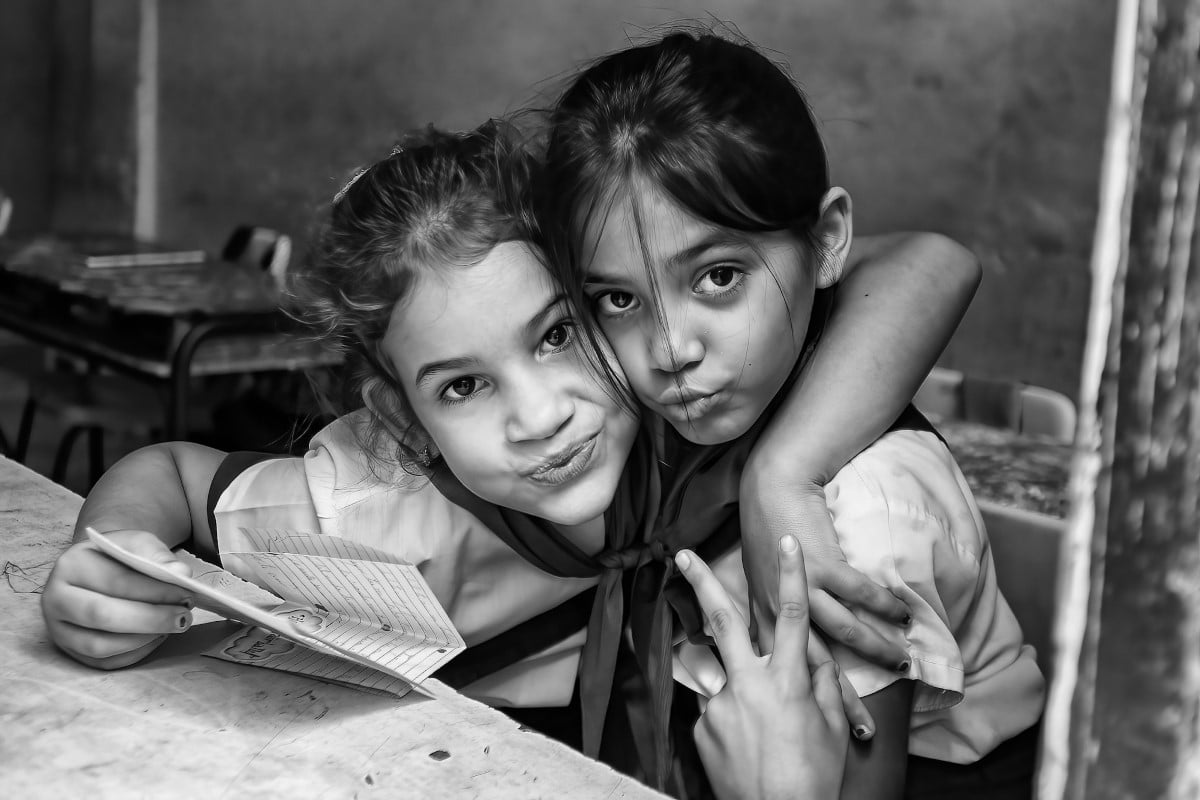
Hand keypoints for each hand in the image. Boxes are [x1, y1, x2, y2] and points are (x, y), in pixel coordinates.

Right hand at [42, 530, 193, 668]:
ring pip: (100, 645)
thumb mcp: (136, 543)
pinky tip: (156, 637)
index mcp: (70, 565)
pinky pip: (104, 661)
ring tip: (173, 626)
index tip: (186, 593)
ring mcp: (58, 629)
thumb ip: (157, 555)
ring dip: (144, 639)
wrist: (96, 568)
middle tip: (184, 616)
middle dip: (151, 619)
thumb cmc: (119, 556)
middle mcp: (56, 599)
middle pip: (103, 616)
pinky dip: (135, 652)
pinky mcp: (69, 651)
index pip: (116, 581)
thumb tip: (180, 572)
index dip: (155, 591)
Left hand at [678, 535, 848, 799]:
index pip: (793, 615)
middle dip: (702, 582)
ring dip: (738, 692)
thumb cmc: (814, 776)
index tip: (787, 543)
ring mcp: (720, 705)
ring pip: (724, 677)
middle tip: (683, 555)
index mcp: (787, 680)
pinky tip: (749, 750)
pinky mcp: (702, 727)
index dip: (791, 575)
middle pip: (722, 619)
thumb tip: (812, 656)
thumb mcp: (834, 726)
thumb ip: (822, 682)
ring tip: (763, 737)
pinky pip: (718, 712)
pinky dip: (733, 722)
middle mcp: (748, 684)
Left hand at [741, 474, 911, 739]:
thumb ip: (775, 625)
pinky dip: (883, 606)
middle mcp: (781, 611)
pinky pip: (859, 593)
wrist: (769, 492)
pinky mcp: (821, 564)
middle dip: (843, 701)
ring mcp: (801, 588)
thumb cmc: (769, 540)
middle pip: (817, 665)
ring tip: (902, 665)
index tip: (837, 735)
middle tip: (868, 731)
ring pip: (844, 631)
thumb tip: (797, 658)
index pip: (792, 676)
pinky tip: (904, 617)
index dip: (813, 707)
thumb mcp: (762, 590)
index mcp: (765, 621)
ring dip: (877, 650)